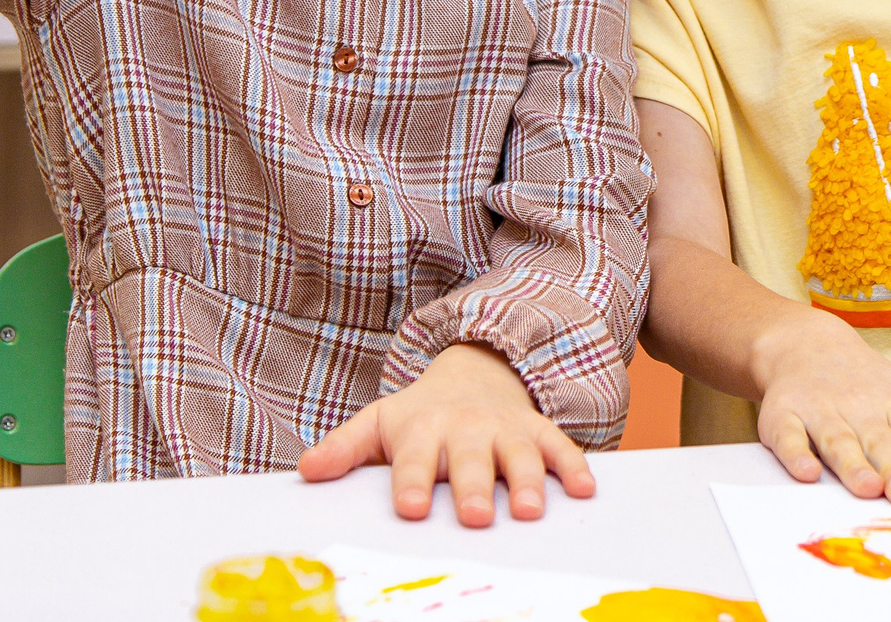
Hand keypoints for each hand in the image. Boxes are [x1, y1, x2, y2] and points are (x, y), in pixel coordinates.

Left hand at [297, 343, 593, 525]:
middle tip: (476, 516)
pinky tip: (585, 489)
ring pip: (518, 453)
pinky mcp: (535, 429)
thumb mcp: (377, 423)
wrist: (471, 374)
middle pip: (470, 460)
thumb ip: (343, 448)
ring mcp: (504, 428)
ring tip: (531, 511)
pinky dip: (573, 465)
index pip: (413, 460)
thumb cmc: (418, 416)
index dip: (411, 482)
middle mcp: (465, 429)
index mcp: (423, 430)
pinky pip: (558, 445)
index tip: (409, 508)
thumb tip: (305, 472)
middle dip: (474, 487)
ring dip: (528, 480)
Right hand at [752, 311, 890, 503]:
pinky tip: (806, 472)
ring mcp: (820, 410)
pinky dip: (795, 453)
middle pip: (878, 440)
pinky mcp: (782, 415)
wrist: (806, 345)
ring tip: (866, 488)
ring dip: (851, 464)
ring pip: (837, 440)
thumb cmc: (869, 381)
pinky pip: (787, 435)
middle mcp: (859, 407)